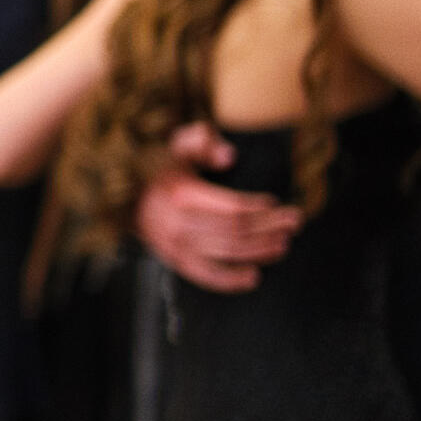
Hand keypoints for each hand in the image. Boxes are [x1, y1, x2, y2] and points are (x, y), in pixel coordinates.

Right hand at [136, 121, 298, 292]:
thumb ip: (201, 140)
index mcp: (181, 194)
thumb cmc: (159, 171)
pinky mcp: (175, 261)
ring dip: (259, 251)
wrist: (127, 200)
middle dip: (268, 228)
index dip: (258, 208)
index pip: (230, 207)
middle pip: (235, 230)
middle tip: (293, 222)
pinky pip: (206, 276)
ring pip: (227, 253)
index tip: (278, 204)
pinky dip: (231, 280)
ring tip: (282, 245)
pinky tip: (253, 277)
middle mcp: (178, 223)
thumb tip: (229, 157)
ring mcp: (176, 245)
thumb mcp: (176, 146)